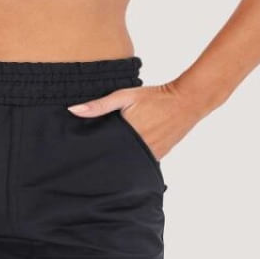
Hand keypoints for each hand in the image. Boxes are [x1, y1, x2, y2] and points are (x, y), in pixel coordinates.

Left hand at [67, 81, 205, 160]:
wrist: (186, 101)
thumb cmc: (154, 96)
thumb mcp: (125, 96)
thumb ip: (100, 105)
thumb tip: (73, 110)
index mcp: (127, 136)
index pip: (102, 151)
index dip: (91, 152)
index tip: (79, 153)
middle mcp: (139, 151)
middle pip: (114, 159)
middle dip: (103, 158)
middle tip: (88, 158)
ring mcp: (150, 156)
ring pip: (127, 162)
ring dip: (118, 159)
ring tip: (106, 156)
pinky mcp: (158, 157)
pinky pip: (139, 162)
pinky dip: (131, 158)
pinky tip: (125, 152)